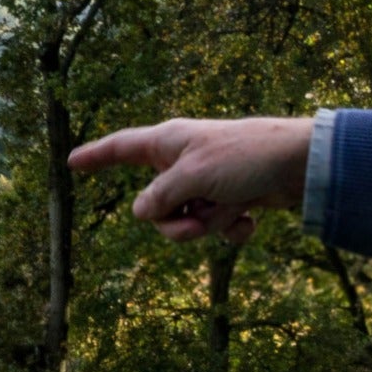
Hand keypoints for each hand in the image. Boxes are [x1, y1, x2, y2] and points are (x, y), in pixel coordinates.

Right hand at [67, 117, 314, 242]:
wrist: (300, 165)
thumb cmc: (245, 157)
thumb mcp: (193, 176)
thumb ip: (160, 197)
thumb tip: (143, 213)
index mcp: (169, 143)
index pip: (121, 148)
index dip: (96, 157)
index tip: (71, 163)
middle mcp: (184, 163)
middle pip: (156, 206)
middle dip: (177, 223)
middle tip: (200, 217)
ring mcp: (207, 183)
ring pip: (186, 222)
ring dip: (209, 224)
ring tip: (233, 209)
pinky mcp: (231, 199)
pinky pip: (216, 227)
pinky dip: (231, 228)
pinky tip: (250, 219)